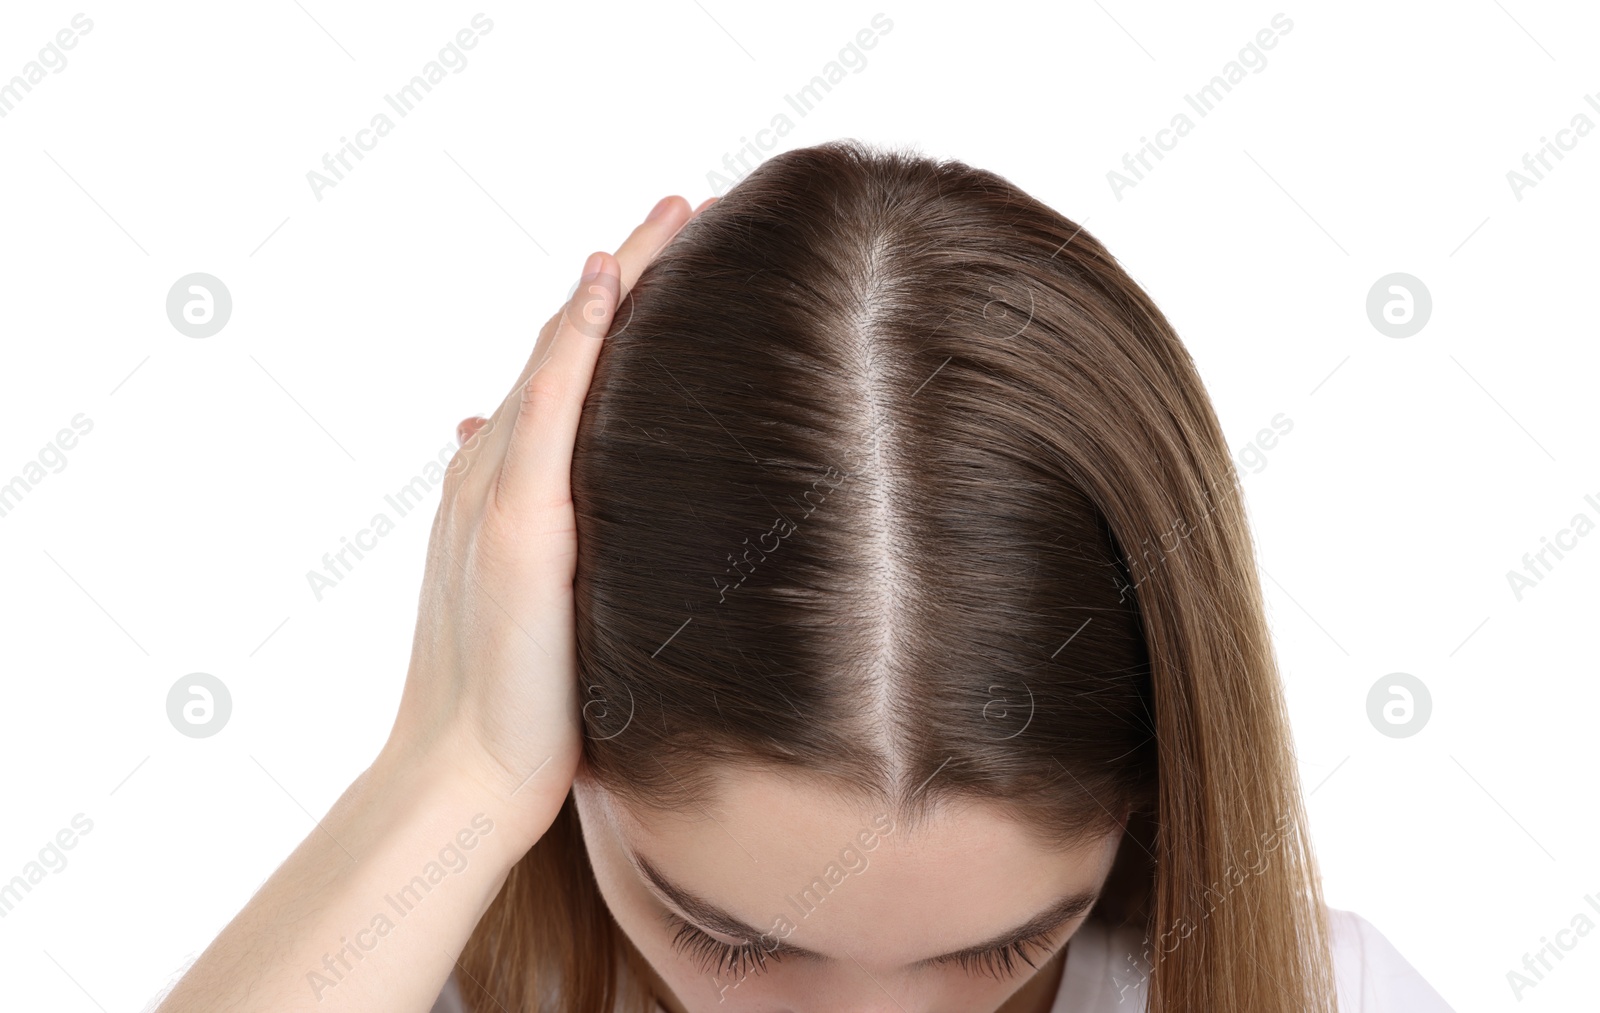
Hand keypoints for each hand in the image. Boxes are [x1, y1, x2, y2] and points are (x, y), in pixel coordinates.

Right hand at [382, 194, 712, 845]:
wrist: (469, 774)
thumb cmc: (522, 700)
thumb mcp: (545, 602)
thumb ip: (550, 536)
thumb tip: (549, 481)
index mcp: (510, 487)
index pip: (568, 375)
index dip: (614, 310)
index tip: (670, 256)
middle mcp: (496, 469)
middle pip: (566, 346)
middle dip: (624, 272)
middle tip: (684, 206)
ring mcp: (499, 490)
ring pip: (557, 356)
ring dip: (611, 279)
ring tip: (670, 213)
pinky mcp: (517, 523)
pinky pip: (545, 408)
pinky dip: (572, 341)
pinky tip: (605, 283)